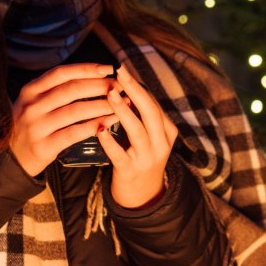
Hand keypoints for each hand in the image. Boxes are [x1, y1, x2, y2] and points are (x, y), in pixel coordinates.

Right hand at [7, 63, 116, 174]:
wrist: (11, 158)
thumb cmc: (30, 126)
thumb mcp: (34, 102)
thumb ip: (55, 89)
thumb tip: (92, 74)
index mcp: (30, 90)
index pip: (61, 73)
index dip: (86, 69)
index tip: (108, 68)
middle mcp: (32, 106)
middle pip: (71, 90)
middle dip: (99, 86)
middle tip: (120, 86)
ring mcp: (36, 126)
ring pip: (75, 111)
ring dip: (102, 106)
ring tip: (121, 104)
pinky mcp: (43, 146)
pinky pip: (74, 133)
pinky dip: (93, 126)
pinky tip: (108, 123)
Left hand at [97, 64, 178, 208]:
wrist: (143, 196)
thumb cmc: (142, 158)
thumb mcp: (151, 137)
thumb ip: (142, 116)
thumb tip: (127, 84)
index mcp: (167, 131)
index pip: (153, 103)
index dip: (137, 86)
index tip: (122, 69)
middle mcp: (161, 143)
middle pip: (150, 111)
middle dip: (134, 90)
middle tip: (119, 73)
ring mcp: (147, 158)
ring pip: (137, 130)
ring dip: (123, 110)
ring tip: (109, 94)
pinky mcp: (131, 171)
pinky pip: (119, 154)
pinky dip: (109, 140)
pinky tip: (99, 128)